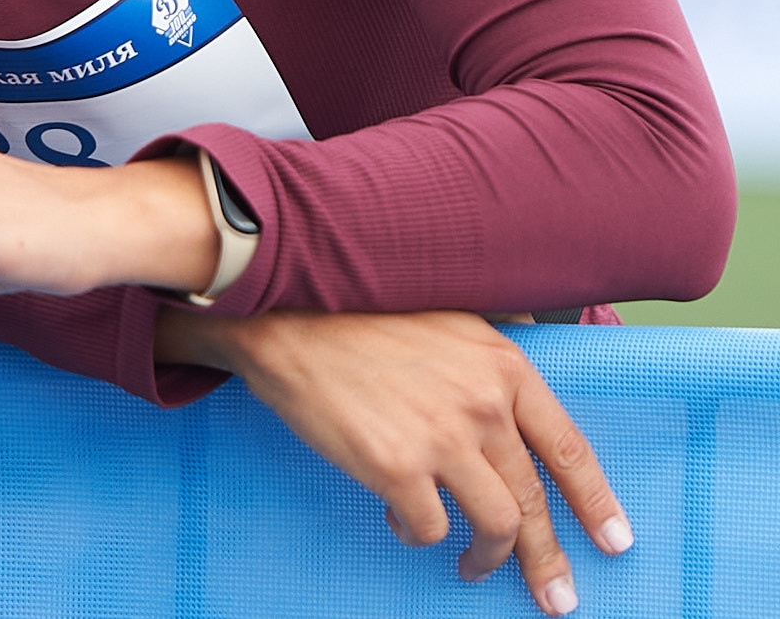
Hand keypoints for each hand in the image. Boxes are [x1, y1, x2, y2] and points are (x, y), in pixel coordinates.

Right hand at [159, 308, 631, 614]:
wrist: (283, 313)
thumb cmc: (355, 308)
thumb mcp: (443, 309)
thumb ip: (488, 337)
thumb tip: (523, 330)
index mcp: (502, 366)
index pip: (568, 448)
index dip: (595, 502)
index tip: (615, 541)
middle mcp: (483, 406)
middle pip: (535, 501)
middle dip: (549, 559)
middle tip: (558, 597)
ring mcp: (441, 439)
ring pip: (495, 524)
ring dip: (488, 558)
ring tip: (473, 568)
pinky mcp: (395, 467)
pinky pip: (427, 525)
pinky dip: (418, 533)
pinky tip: (402, 521)